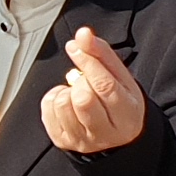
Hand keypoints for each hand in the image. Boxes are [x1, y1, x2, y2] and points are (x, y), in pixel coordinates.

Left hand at [37, 28, 147, 153]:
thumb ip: (102, 53)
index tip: (77, 46)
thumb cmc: (119, 103)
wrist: (117, 138)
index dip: (88, 63)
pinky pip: (48, 110)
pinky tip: (67, 99)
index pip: (105, 86)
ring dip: (67, 90)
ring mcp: (82, 139)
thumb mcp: (120, 77)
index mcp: (126, 114)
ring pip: (63, 104)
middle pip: (83, 98)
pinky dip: (54, 98)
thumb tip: (83, 34)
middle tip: (86, 79)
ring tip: (77, 91)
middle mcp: (105, 132)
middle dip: (80, 80)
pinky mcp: (63, 141)